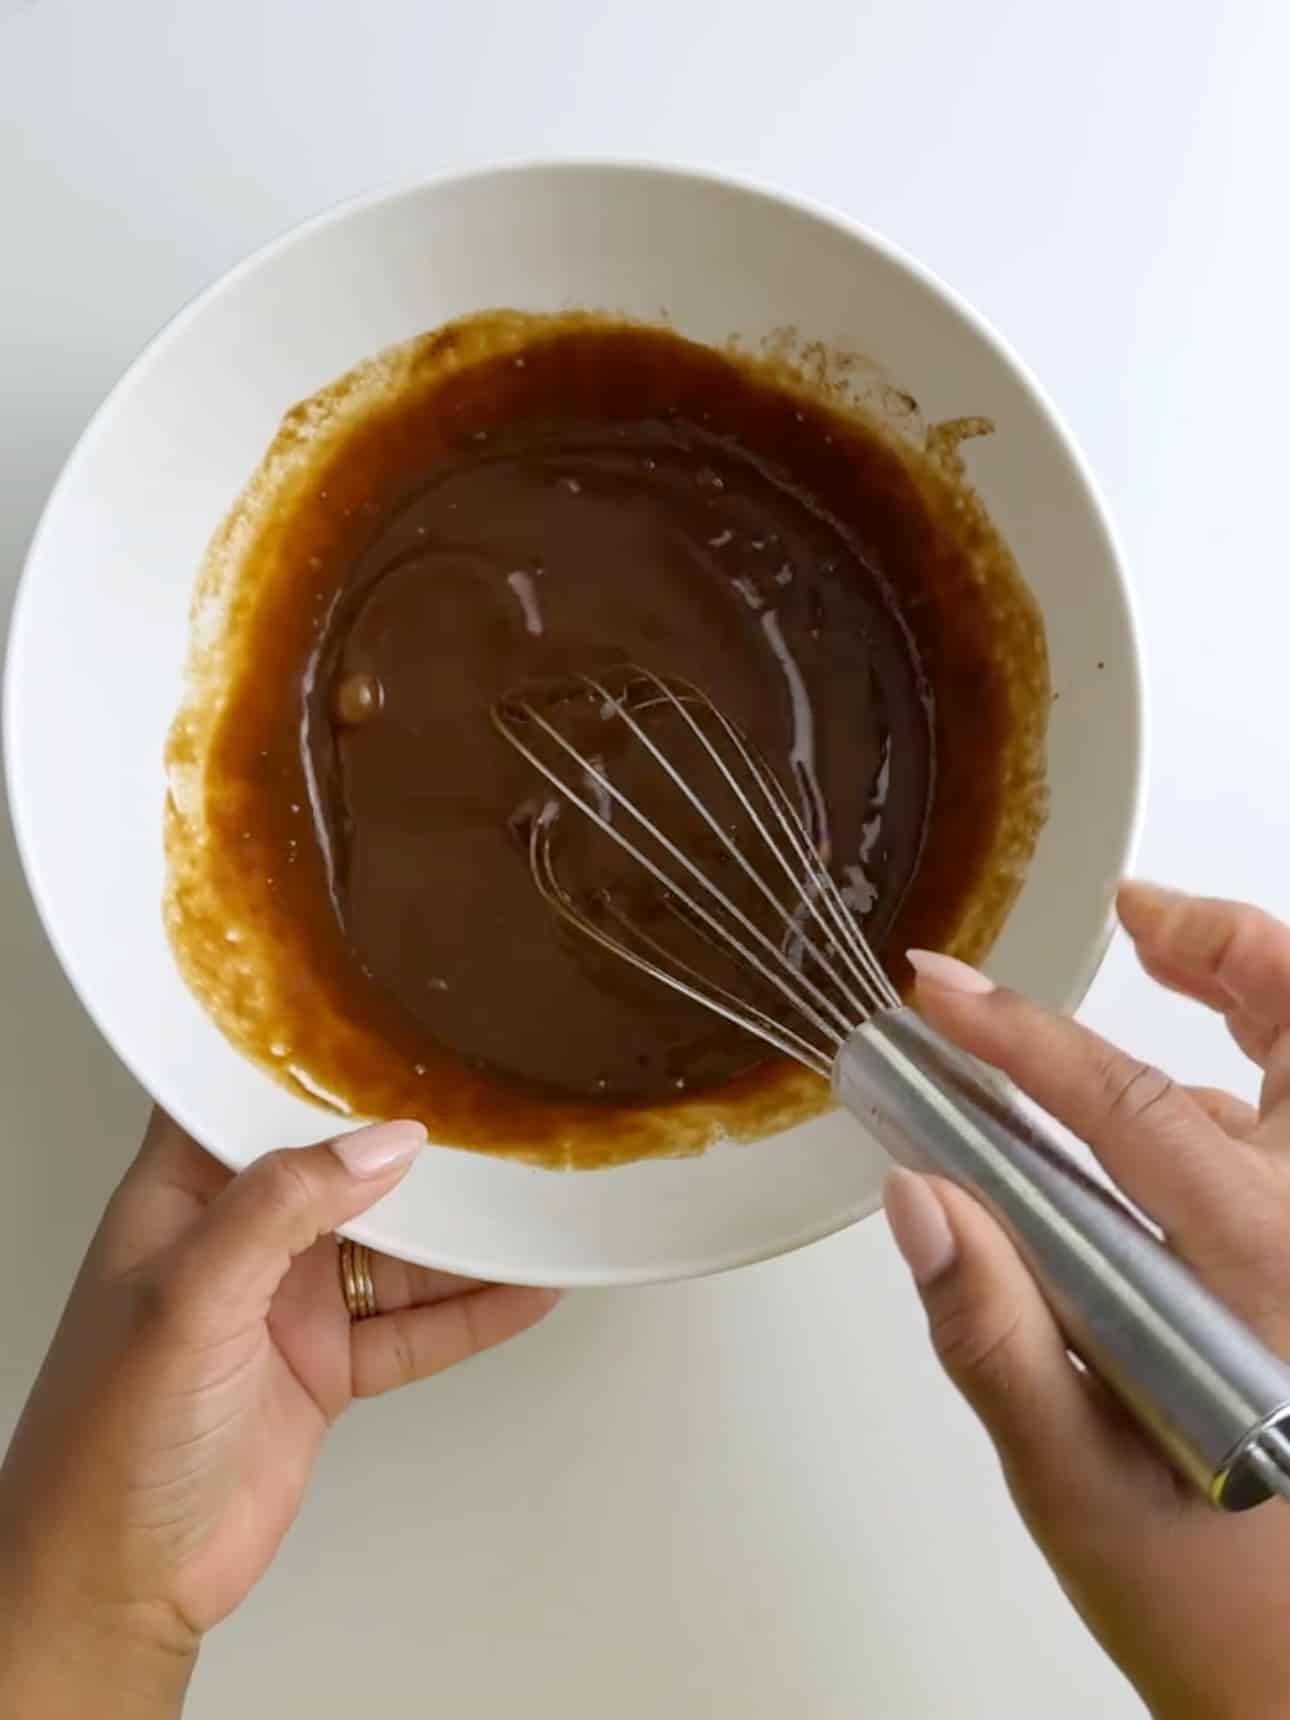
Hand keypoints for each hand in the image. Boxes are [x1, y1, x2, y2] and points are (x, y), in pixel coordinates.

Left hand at [0, 1114, 557, 1718]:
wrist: (116, 1587)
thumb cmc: (105, 1440)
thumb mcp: (188, 1299)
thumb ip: (282, 1209)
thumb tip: (384, 1142)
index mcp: (182, 1197)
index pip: (243, 1099)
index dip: (307, 1056)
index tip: (386, 1013)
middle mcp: (240, 1239)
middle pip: (344, 1170)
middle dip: (414, 1145)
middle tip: (496, 1105)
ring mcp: (288, 1304)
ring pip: (394, 1249)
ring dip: (462, 1235)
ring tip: (536, 1197)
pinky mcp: (327, 1367)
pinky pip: (415, 1327)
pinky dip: (473, 1311)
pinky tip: (528, 1289)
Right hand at [884, 883, 1289, 1719]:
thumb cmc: (1215, 1608)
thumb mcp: (1074, 1482)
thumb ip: (994, 1333)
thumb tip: (920, 1197)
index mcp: (1268, 1283)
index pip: (1134, 1109)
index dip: (1022, 1035)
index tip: (936, 993)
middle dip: (1227, 946)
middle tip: (1136, 913)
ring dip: (1259, 992)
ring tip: (1170, 945)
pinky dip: (1263, 1078)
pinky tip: (1201, 1092)